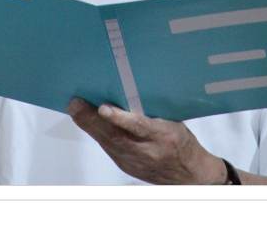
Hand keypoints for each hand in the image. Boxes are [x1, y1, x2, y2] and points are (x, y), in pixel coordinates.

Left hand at [67, 98, 226, 184]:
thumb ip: (150, 113)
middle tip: (77, 104)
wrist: (190, 175)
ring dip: (89, 126)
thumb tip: (126, 92)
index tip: (104, 108)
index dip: (120, 118)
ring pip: (108, 143)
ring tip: (76, 109)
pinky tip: (87, 123)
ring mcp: (135, 162)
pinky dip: (97, 134)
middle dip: (93, 120)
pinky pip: (109, 148)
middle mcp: (148, 152)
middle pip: (116, 136)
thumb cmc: (182, 143)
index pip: (139, 127)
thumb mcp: (173, 122)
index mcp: (163, 136)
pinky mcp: (128, 167)